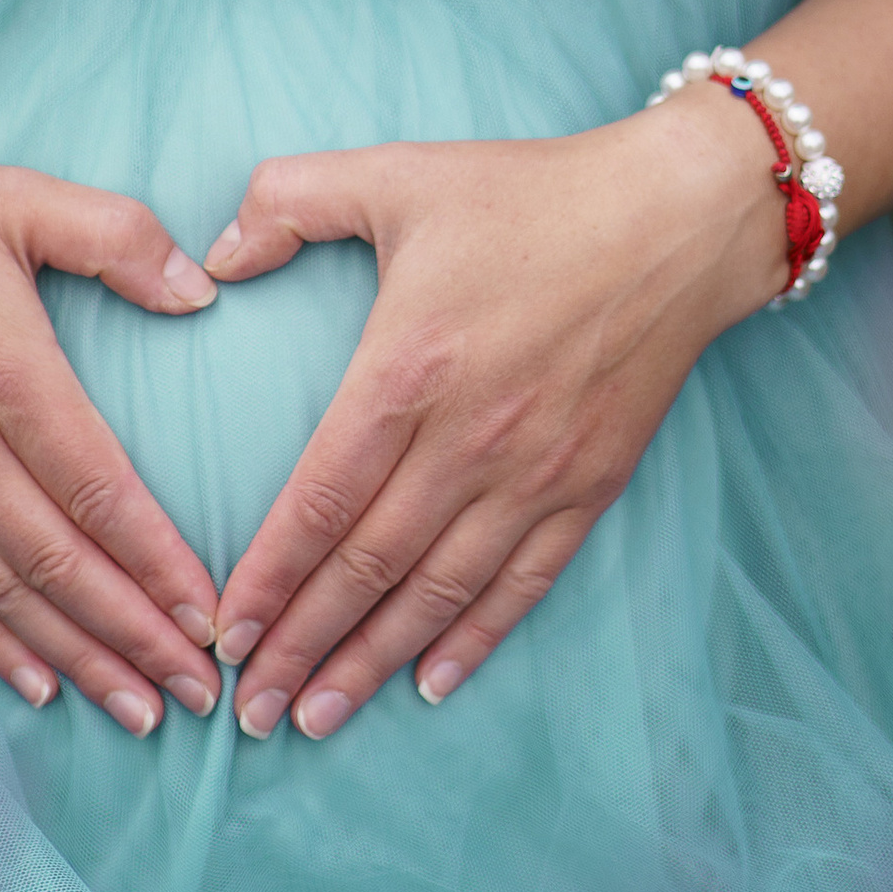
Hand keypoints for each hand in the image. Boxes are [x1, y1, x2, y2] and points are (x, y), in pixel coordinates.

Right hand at [0, 140, 226, 731]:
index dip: (159, 563)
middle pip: (62, 565)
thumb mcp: (15, 196)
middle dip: (138, 637)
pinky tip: (38, 687)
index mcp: (7, 375)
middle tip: (203, 692)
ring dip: (79, 658)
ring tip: (141, 712)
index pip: (100, 491)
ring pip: (7, 595)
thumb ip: (117, 235)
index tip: (212, 616)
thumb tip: (203, 290)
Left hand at [204, 92, 787, 740]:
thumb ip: (289, 199)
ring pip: (438, 592)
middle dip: (302, 646)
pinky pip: (522, 583)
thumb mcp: (396, 173)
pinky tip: (430, 684)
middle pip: (369, 567)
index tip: (224, 633)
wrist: (677, 218)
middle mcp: (469, 438)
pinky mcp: (589, 486)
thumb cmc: (531, 192)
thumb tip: (214, 256)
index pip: (320, 500)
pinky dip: (474, 640)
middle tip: (252, 712)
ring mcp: (535, 472)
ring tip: (319, 719)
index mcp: (408, 369)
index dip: (269, 577)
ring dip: (372, 662)